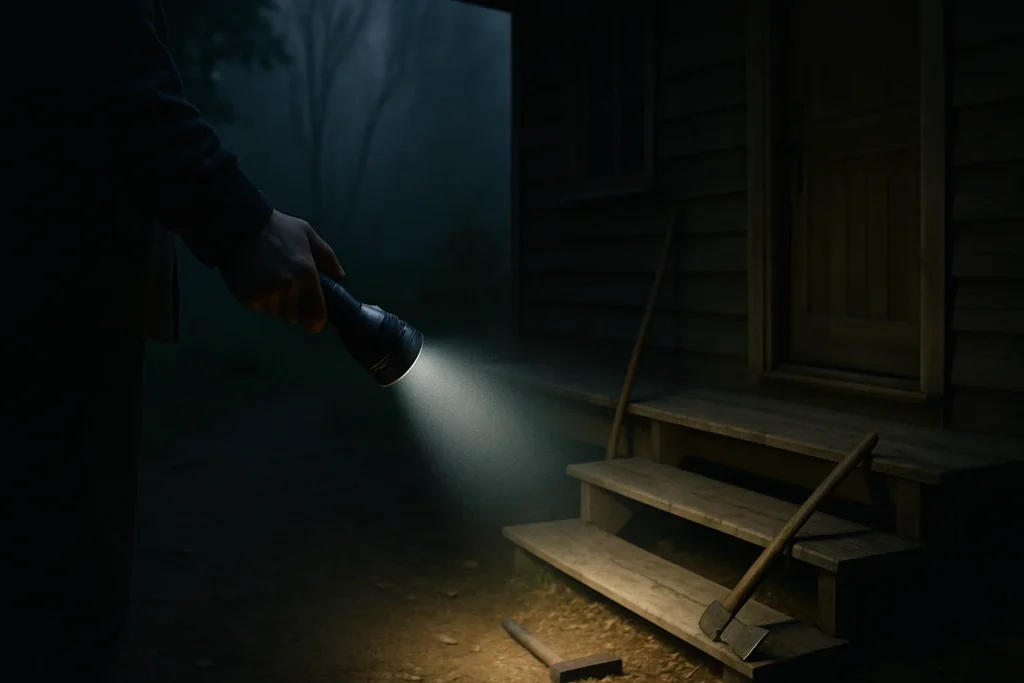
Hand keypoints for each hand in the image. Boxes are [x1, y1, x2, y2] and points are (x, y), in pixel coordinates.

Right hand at [218, 210, 344, 332]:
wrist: (240, 225)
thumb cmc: (278, 228)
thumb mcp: (308, 234)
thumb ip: (327, 257)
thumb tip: (339, 276)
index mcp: (306, 275)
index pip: (317, 313)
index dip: (316, 321)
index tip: (313, 322)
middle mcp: (288, 289)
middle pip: (294, 316)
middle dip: (292, 306)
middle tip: (285, 287)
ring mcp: (267, 295)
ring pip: (275, 312)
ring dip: (275, 303)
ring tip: (269, 281)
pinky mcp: (248, 298)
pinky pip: (258, 308)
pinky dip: (258, 299)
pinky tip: (255, 281)